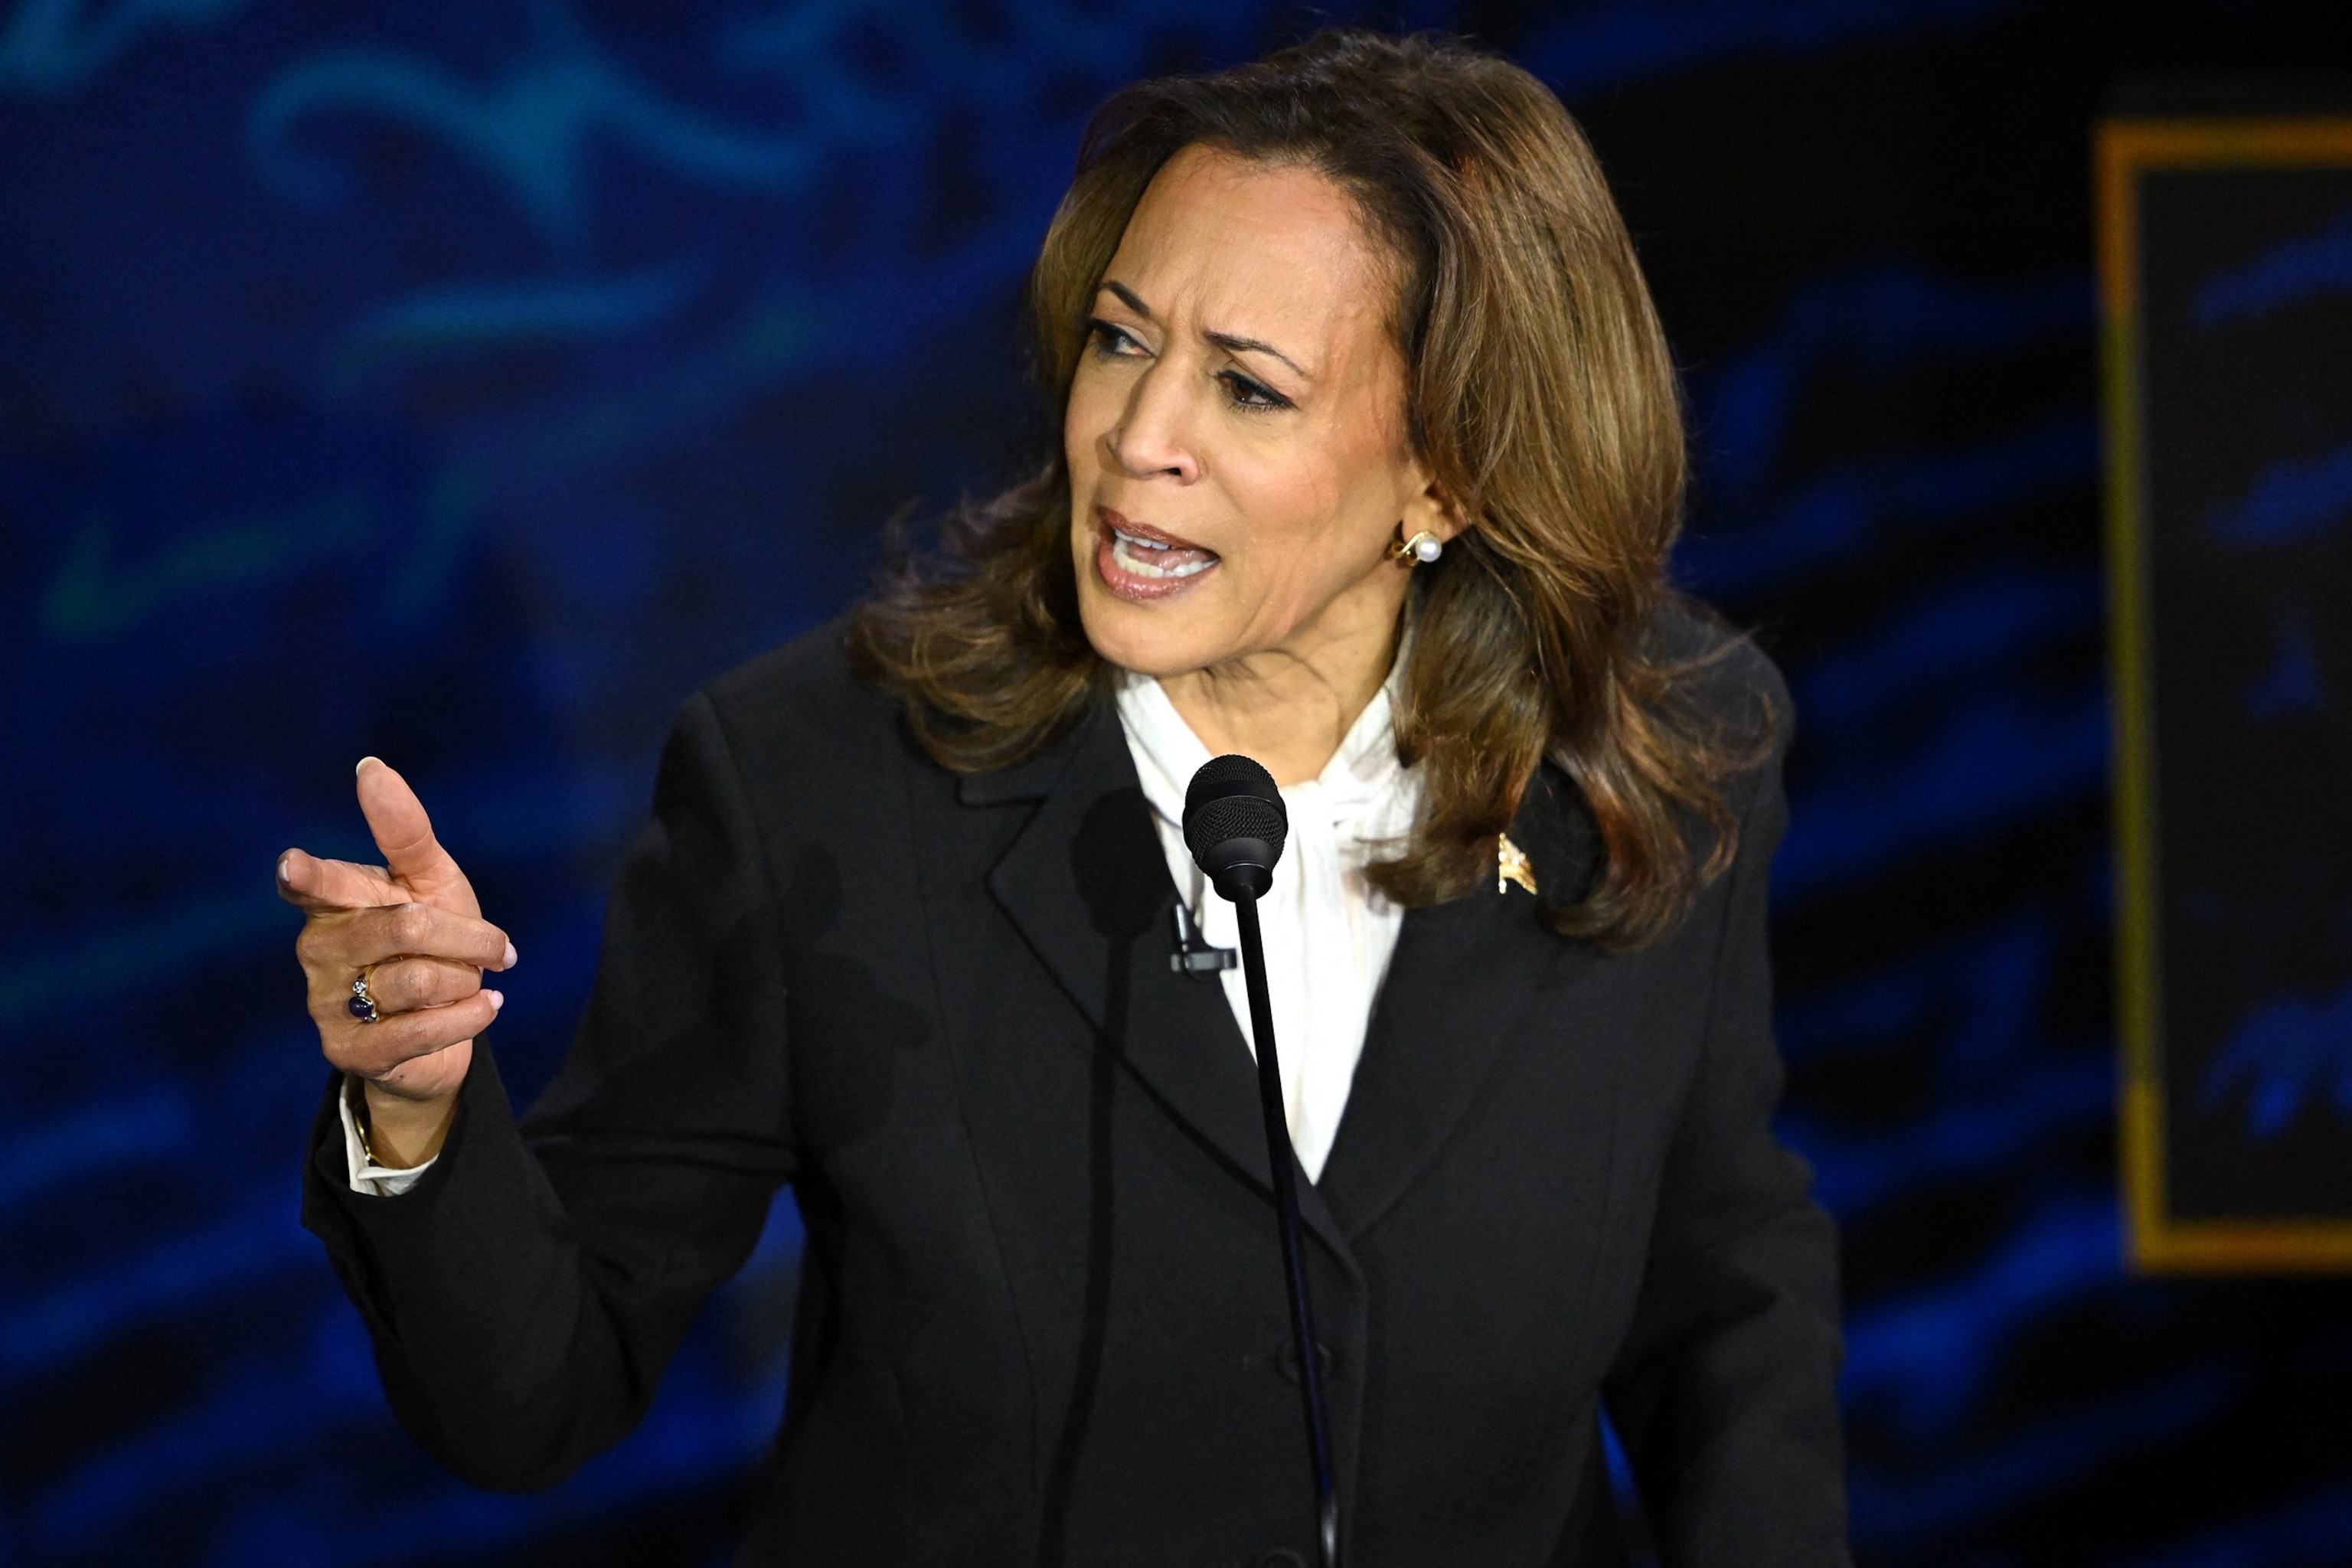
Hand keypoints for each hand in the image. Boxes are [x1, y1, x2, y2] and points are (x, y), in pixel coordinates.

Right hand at [280, 758, 514, 1165]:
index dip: (309, 875)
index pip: (317, 883)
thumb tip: (371, 767)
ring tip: (466, 983)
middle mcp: (318, 949)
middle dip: (468, 937)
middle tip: (494, 947)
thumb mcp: (432, 882)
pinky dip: (468, 1016)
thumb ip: (404, 832)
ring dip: (465, 979)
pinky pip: (419, 1030)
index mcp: (333, 901)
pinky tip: (485, 1006)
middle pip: (405, 927)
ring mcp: (326, 1002)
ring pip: (418, 978)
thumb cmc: (435, 942)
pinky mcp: (349, 1052)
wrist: (446, 1027)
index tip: (293, 865)